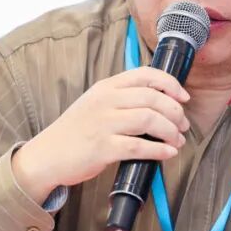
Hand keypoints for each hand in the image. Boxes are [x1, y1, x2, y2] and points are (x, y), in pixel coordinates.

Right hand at [11, 67, 190, 200]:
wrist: (47, 156)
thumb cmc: (76, 132)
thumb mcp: (95, 103)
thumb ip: (122, 98)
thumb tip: (161, 104)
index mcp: (106, 87)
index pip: (146, 74)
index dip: (170, 84)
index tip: (183, 98)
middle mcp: (105, 101)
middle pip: (153, 98)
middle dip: (175, 112)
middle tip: (183, 125)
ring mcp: (103, 124)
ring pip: (150, 120)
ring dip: (171, 131)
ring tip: (178, 140)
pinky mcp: (102, 148)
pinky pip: (139, 147)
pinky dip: (159, 150)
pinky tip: (167, 153)